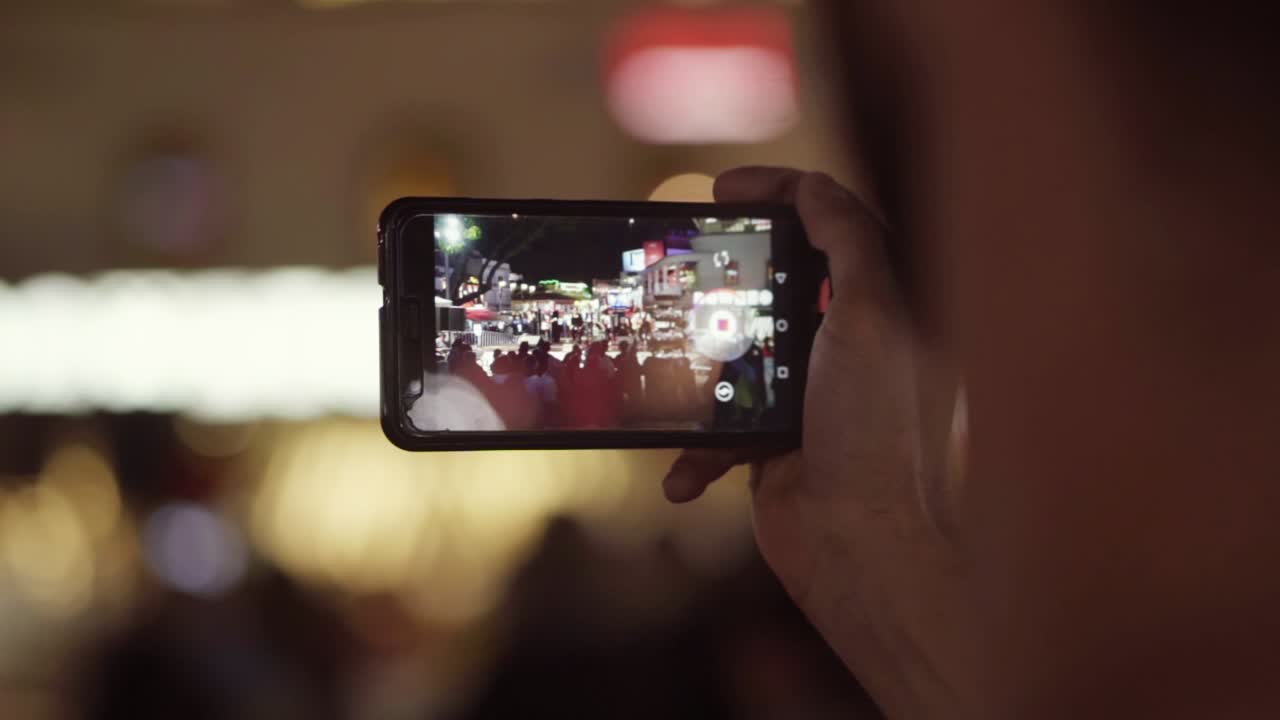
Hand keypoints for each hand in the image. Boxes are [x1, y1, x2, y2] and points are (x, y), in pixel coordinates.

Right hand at [664, 168, 977, 717]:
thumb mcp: (874, 318)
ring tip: (662, 363)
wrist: (865, 550)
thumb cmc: (880, 433)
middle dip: (725, 274)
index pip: (835, 223)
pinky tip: (688, 468)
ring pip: (735, 354)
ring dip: (696, 369)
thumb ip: (850, 243)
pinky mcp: (773, 442)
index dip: (782, 191)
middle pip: (774, 282)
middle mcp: (850, 345)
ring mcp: (808, 395)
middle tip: (680, 258)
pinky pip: (719, 427)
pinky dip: (697, 449)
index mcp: (887, 307)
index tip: (724, 190)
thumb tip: (814, 187)